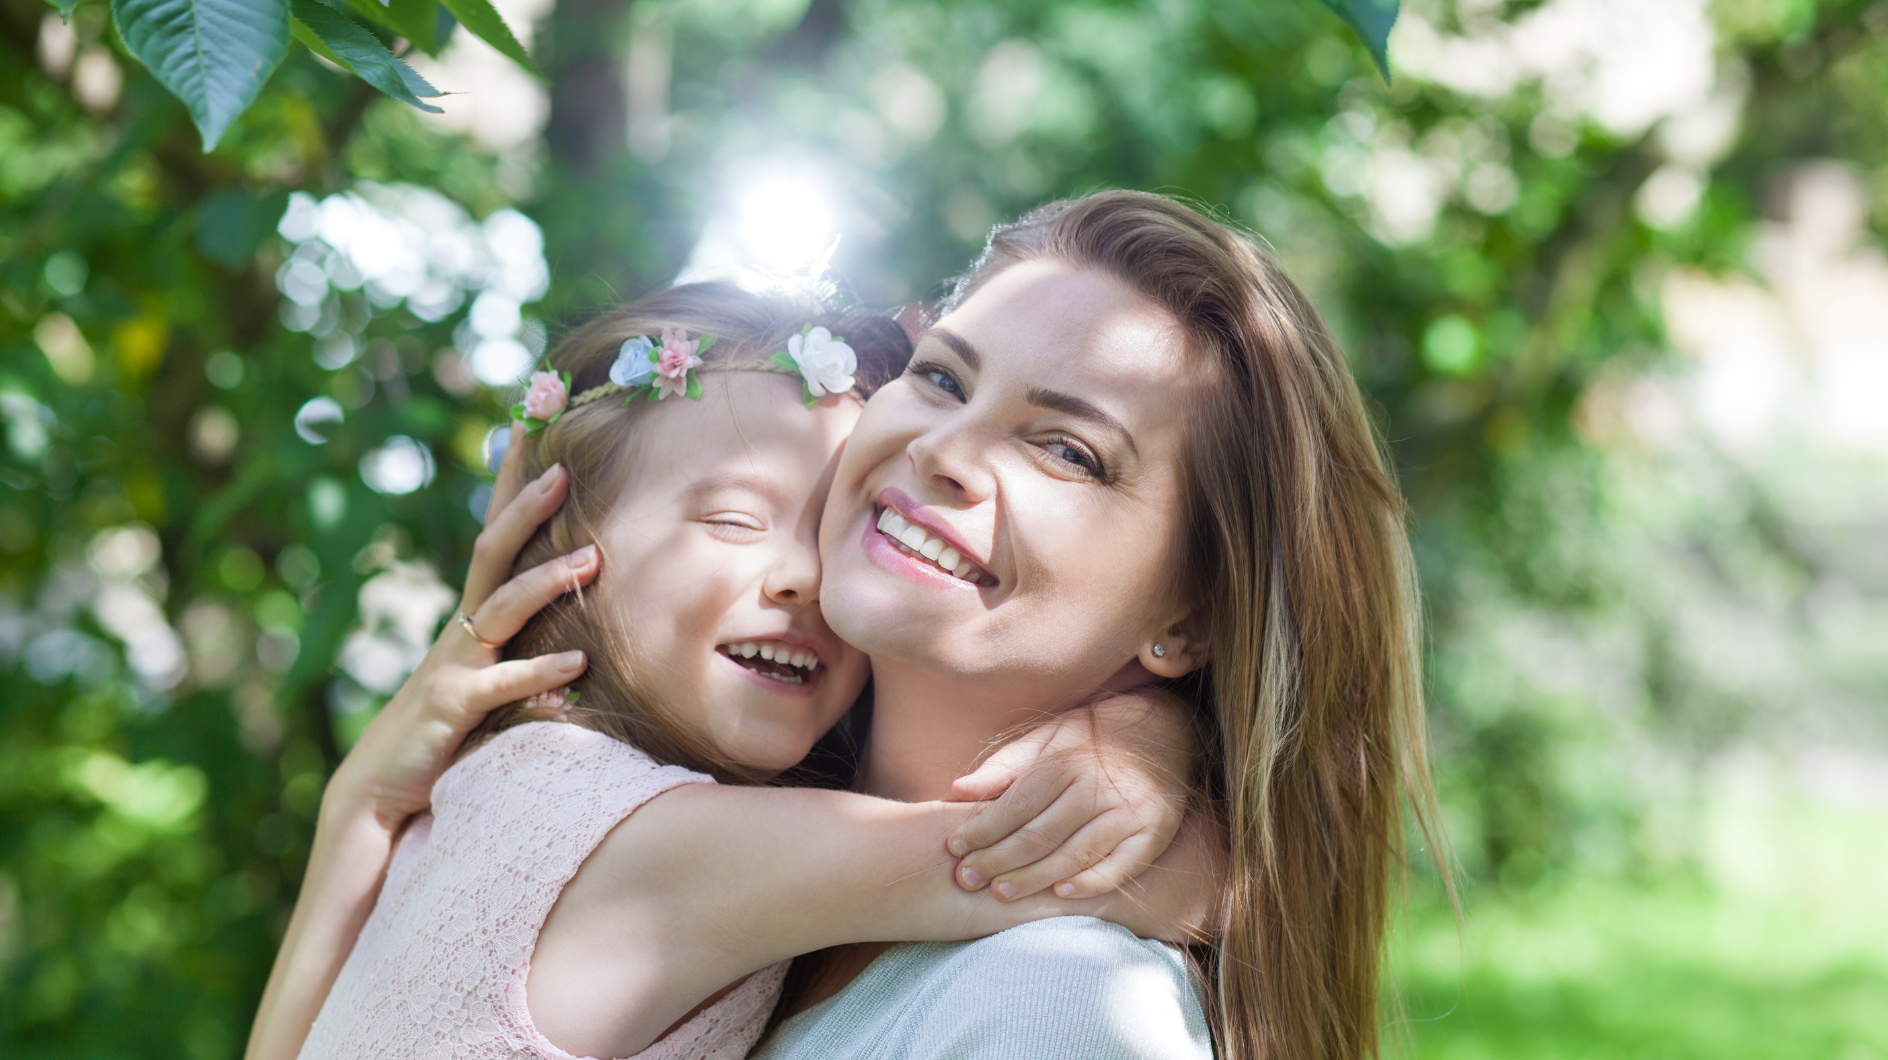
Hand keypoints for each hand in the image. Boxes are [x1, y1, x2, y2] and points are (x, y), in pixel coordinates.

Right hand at [324, 423, 597, 832]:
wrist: (379, 791)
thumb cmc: (442, 733)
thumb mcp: (486, 678)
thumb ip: (519, 646)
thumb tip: (575, 617)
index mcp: (470, 617)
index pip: (494, 536)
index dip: (510, 484)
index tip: (533, 430)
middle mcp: (460, 630)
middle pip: (491, 553)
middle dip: (524, 507)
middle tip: (565, 467)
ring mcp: (453, 666)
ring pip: (499, 610)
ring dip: (546, 581)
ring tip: (594, 556)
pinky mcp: (453, 709)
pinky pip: (502, 686)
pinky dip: (539, 672)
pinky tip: (579, 662)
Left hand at [943, 690, 1199, 901]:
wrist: (1165, 728)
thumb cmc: (1092, 738)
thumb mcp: (1048, 737)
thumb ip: (1004, 766)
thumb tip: (956, 791)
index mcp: (1066, 761)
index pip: (1016, 803)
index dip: (982, 828)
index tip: (953, 847)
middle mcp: (1098, 785)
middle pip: (1040, 833)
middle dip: (998, 860)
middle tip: (965, 879)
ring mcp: (1130, 810)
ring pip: (1074, 853)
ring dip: (1034, 877)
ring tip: (999, 893)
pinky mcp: (1155, 831)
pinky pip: (1121, 865)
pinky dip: (1091, 882)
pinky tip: (1061, 894)